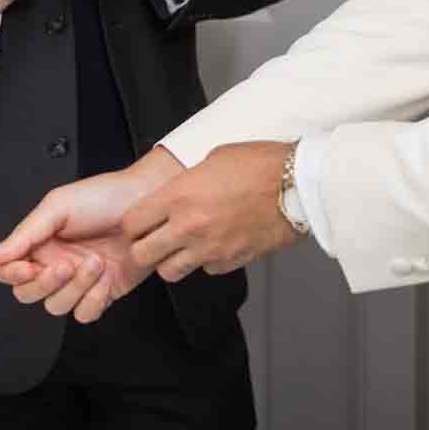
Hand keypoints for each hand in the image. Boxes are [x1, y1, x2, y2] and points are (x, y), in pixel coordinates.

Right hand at [0, 148, 184, 322]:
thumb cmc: (105, 197)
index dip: (12, 274)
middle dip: (45, 283)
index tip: (27, 267)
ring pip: (56, 306)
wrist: (145, 202)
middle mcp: (54, 264)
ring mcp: (78, 281)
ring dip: (76, 287)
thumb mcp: (58, 207)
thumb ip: (24, 234)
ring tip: (95, 261)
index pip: (8, 271)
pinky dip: (93, 300)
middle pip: (28, 294)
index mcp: (39, 243)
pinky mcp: (101, 293)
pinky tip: (106, 277)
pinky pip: (84, 314)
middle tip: (65, 264)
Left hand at [123, 141, 301, 281]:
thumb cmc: (260, 164)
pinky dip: (204, 262)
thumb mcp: (213, 158)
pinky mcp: (231, 261)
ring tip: (182, 246)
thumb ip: (187, 181)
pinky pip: (205, 270)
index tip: (137, 222)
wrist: (297, 185)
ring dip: (170, 260)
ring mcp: (209, 248)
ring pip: (169, 271)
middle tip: (151, 239)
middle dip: (142, 248)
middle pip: (142, 254)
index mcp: (179, 195)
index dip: (131, 224)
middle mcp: (189, 226)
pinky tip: (214, 245)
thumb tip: (176, 192)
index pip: (132, 223)